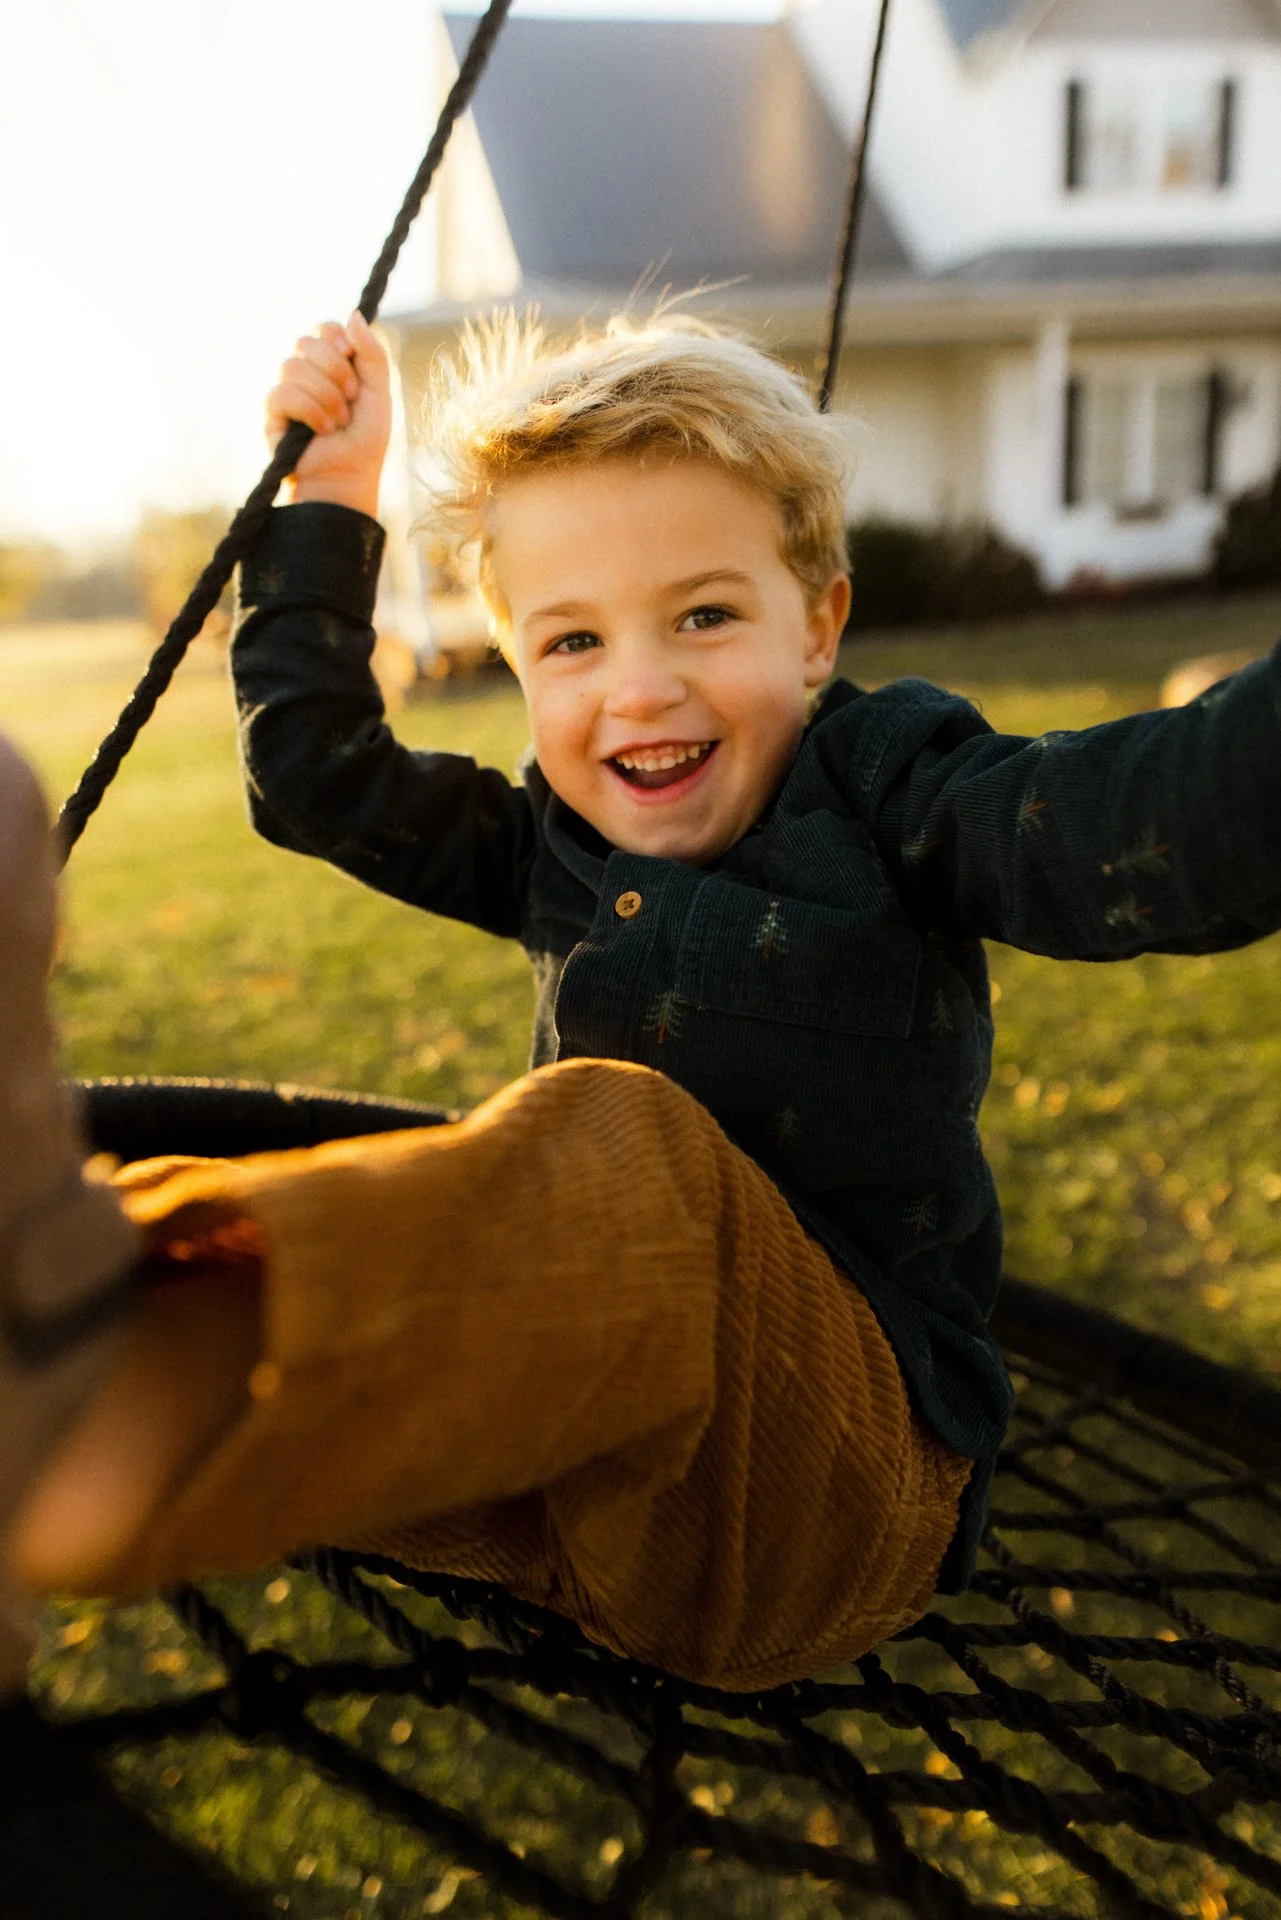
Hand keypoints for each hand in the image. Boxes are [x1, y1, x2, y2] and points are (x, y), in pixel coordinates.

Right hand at [266, 311, 391, 518]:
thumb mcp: (378, 393)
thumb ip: (371, 355)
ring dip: (325, 395)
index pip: (324, 329)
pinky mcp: (273, 414)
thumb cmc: (365, 440)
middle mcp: (306, 373)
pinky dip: (309, 410)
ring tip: (339, 421)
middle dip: (334, 369)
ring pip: (293, 366)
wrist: (348, 478)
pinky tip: (322, 430)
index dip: (336, 339)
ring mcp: (287, 392)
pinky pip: (282, 393)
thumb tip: (354, 315)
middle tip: (350, 399)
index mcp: (331, 365)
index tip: (351, 358)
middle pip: (306, 342)